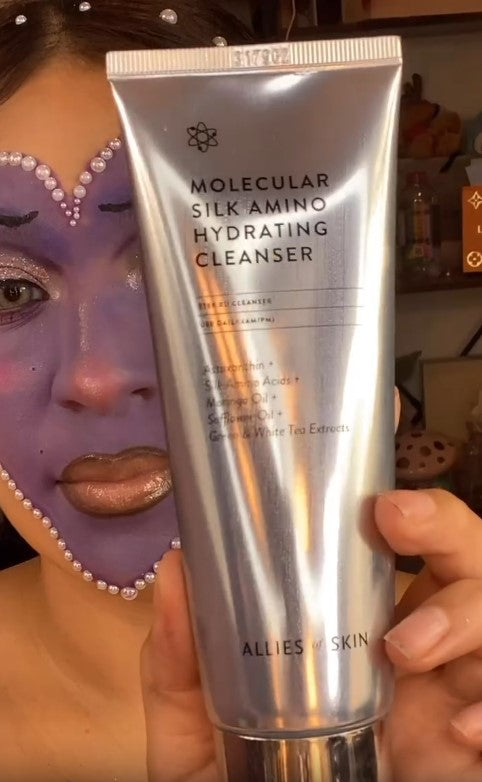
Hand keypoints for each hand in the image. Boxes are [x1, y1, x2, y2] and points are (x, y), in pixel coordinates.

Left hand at [141, 490, 481, 781]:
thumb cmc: (233, 776)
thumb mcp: (196, 716)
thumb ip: (180, 654)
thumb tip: (177, 567)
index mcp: (358, 626)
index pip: (408, 549)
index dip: (413, 512)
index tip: (380, 502)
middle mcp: (414, 650)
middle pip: (465, 564)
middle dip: (450, 530)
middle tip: (398, 522)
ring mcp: (445, 698)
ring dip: (465, 615)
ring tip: (405, 648)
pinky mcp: (462, 753)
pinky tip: (457, 730)